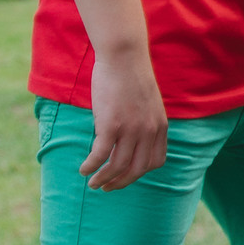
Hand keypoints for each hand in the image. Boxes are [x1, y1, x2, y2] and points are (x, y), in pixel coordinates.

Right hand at [80, 50, 168, 189]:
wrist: (124, 56)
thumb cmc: (130, 76)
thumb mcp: (146, 102)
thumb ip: (144, 121)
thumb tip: (131, 137)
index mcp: (160, 127)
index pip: (155, 161)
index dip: (140, 173)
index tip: (126, 175)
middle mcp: (148, 131)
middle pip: (137, 169)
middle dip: (121, 183)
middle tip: (106, 188)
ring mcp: (131, 129)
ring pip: (118, 166)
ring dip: (104, 179)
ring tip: (93, 184)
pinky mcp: (111, 124)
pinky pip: (100, 155)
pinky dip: (91, 166)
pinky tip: (83, 169)